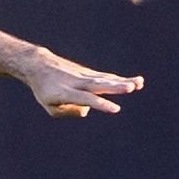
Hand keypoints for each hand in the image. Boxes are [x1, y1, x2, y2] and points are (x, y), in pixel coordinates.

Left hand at [25, 52, 143, 117]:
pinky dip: (120, 79)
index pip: (84, 99)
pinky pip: (106, 77)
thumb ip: (68, 112)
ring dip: (122, 81)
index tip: (116, 109)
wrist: (40, 66)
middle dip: (114, 87)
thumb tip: (87, 109)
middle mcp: (76, 83)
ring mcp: (84, 76)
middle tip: (131, 88)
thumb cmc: (44, 90)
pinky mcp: (89, 73)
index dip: (100, 104)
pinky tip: (137, 81)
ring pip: (105, 79)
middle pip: (97, 85)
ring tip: (139, 83)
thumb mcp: (50, 107)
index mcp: (64, 93)